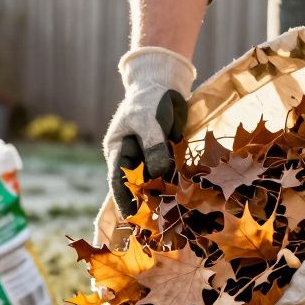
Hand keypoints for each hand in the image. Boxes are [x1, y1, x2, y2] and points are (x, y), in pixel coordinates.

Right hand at [103, 47, 193, 216]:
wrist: (165, 82)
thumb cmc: (149, 99)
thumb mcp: (148, 121)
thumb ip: (153, 147)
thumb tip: (158, 174)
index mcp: (118, 150)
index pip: (118, 180)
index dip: (125, 199)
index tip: (131, 216)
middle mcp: (133, 156)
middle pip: (138, 184)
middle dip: (146, 202)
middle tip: (156, 222)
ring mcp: (150, 155)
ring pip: (156, 180)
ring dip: (164, 195)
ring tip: (172, 214)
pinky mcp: (167, 153)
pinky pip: (171, 172)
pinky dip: (177, 183)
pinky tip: (186, 196)